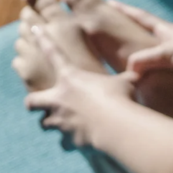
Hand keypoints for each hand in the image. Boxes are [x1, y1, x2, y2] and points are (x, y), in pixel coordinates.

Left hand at [24, 27, 135, 146]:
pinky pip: (65, 144)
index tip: (33, 29)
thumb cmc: (120, 98)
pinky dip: (70, 143)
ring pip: (44, 125)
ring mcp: (60, 121)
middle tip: (37, 103)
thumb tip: (141, 72)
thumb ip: (127, 78)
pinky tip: (79, 143)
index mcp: (70, 78)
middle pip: (31, 101)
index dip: (42, 39)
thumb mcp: (127, 81)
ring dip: (51, 124)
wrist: (115, 126)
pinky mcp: (68, 140)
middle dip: (33, 103)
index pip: (53, 52)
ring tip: (62, 125)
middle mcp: (59, 99)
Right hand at [110, 1, 172, 84]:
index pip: (139, 17)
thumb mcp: (169, 55)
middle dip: (131, 29)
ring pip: (159, 51)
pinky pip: (170, 68)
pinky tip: (156, 80)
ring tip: (133, 57)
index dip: (123, 10)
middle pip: (147, 32)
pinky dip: (159, 70)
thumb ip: (146, 60)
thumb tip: (128, 68)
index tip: (108, 1)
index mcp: (167, 31)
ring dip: (146, 52)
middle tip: (115, 27)